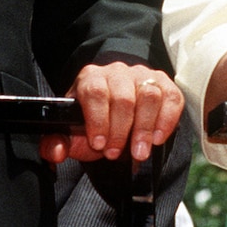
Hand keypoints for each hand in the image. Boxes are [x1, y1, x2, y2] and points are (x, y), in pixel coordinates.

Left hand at [41, 62, 183, 164]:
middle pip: (123, 97)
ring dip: (145, 128)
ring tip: (139, 152)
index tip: (99, 144)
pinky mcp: (164, 84)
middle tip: (116, 155)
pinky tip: (158, 138)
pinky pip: (171, 97)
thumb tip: (55, 152)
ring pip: (149, 95)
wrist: (116, 113)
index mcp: (91, 78)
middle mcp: (118, 71)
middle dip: (121, 130)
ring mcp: (143, 75)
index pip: (95, 91)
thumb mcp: (73, 133)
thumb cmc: (94, 123)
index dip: (98, 119)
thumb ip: (58, 142)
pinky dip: (167, 119)